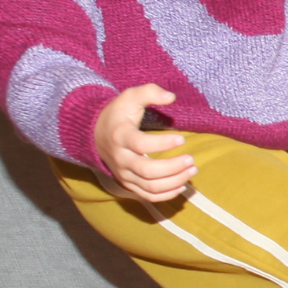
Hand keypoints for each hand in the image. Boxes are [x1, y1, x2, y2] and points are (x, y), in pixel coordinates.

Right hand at [94, 84, 195, 202]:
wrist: (95, 135)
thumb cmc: (118, 114)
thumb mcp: (129, 97)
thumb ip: (149, 92)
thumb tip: (171, 97)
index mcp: (120, 136)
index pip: (141, 144)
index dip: (163, 143)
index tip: (182, 138)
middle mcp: (120, 159)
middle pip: (147, 171)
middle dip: (173, 167)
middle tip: (191, 159)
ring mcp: (124, 174)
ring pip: (150, 187)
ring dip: (174, 182)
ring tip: (192, 170)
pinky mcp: (128, 184)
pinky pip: (148, 196)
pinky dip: (166, 195)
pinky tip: (182, 185)